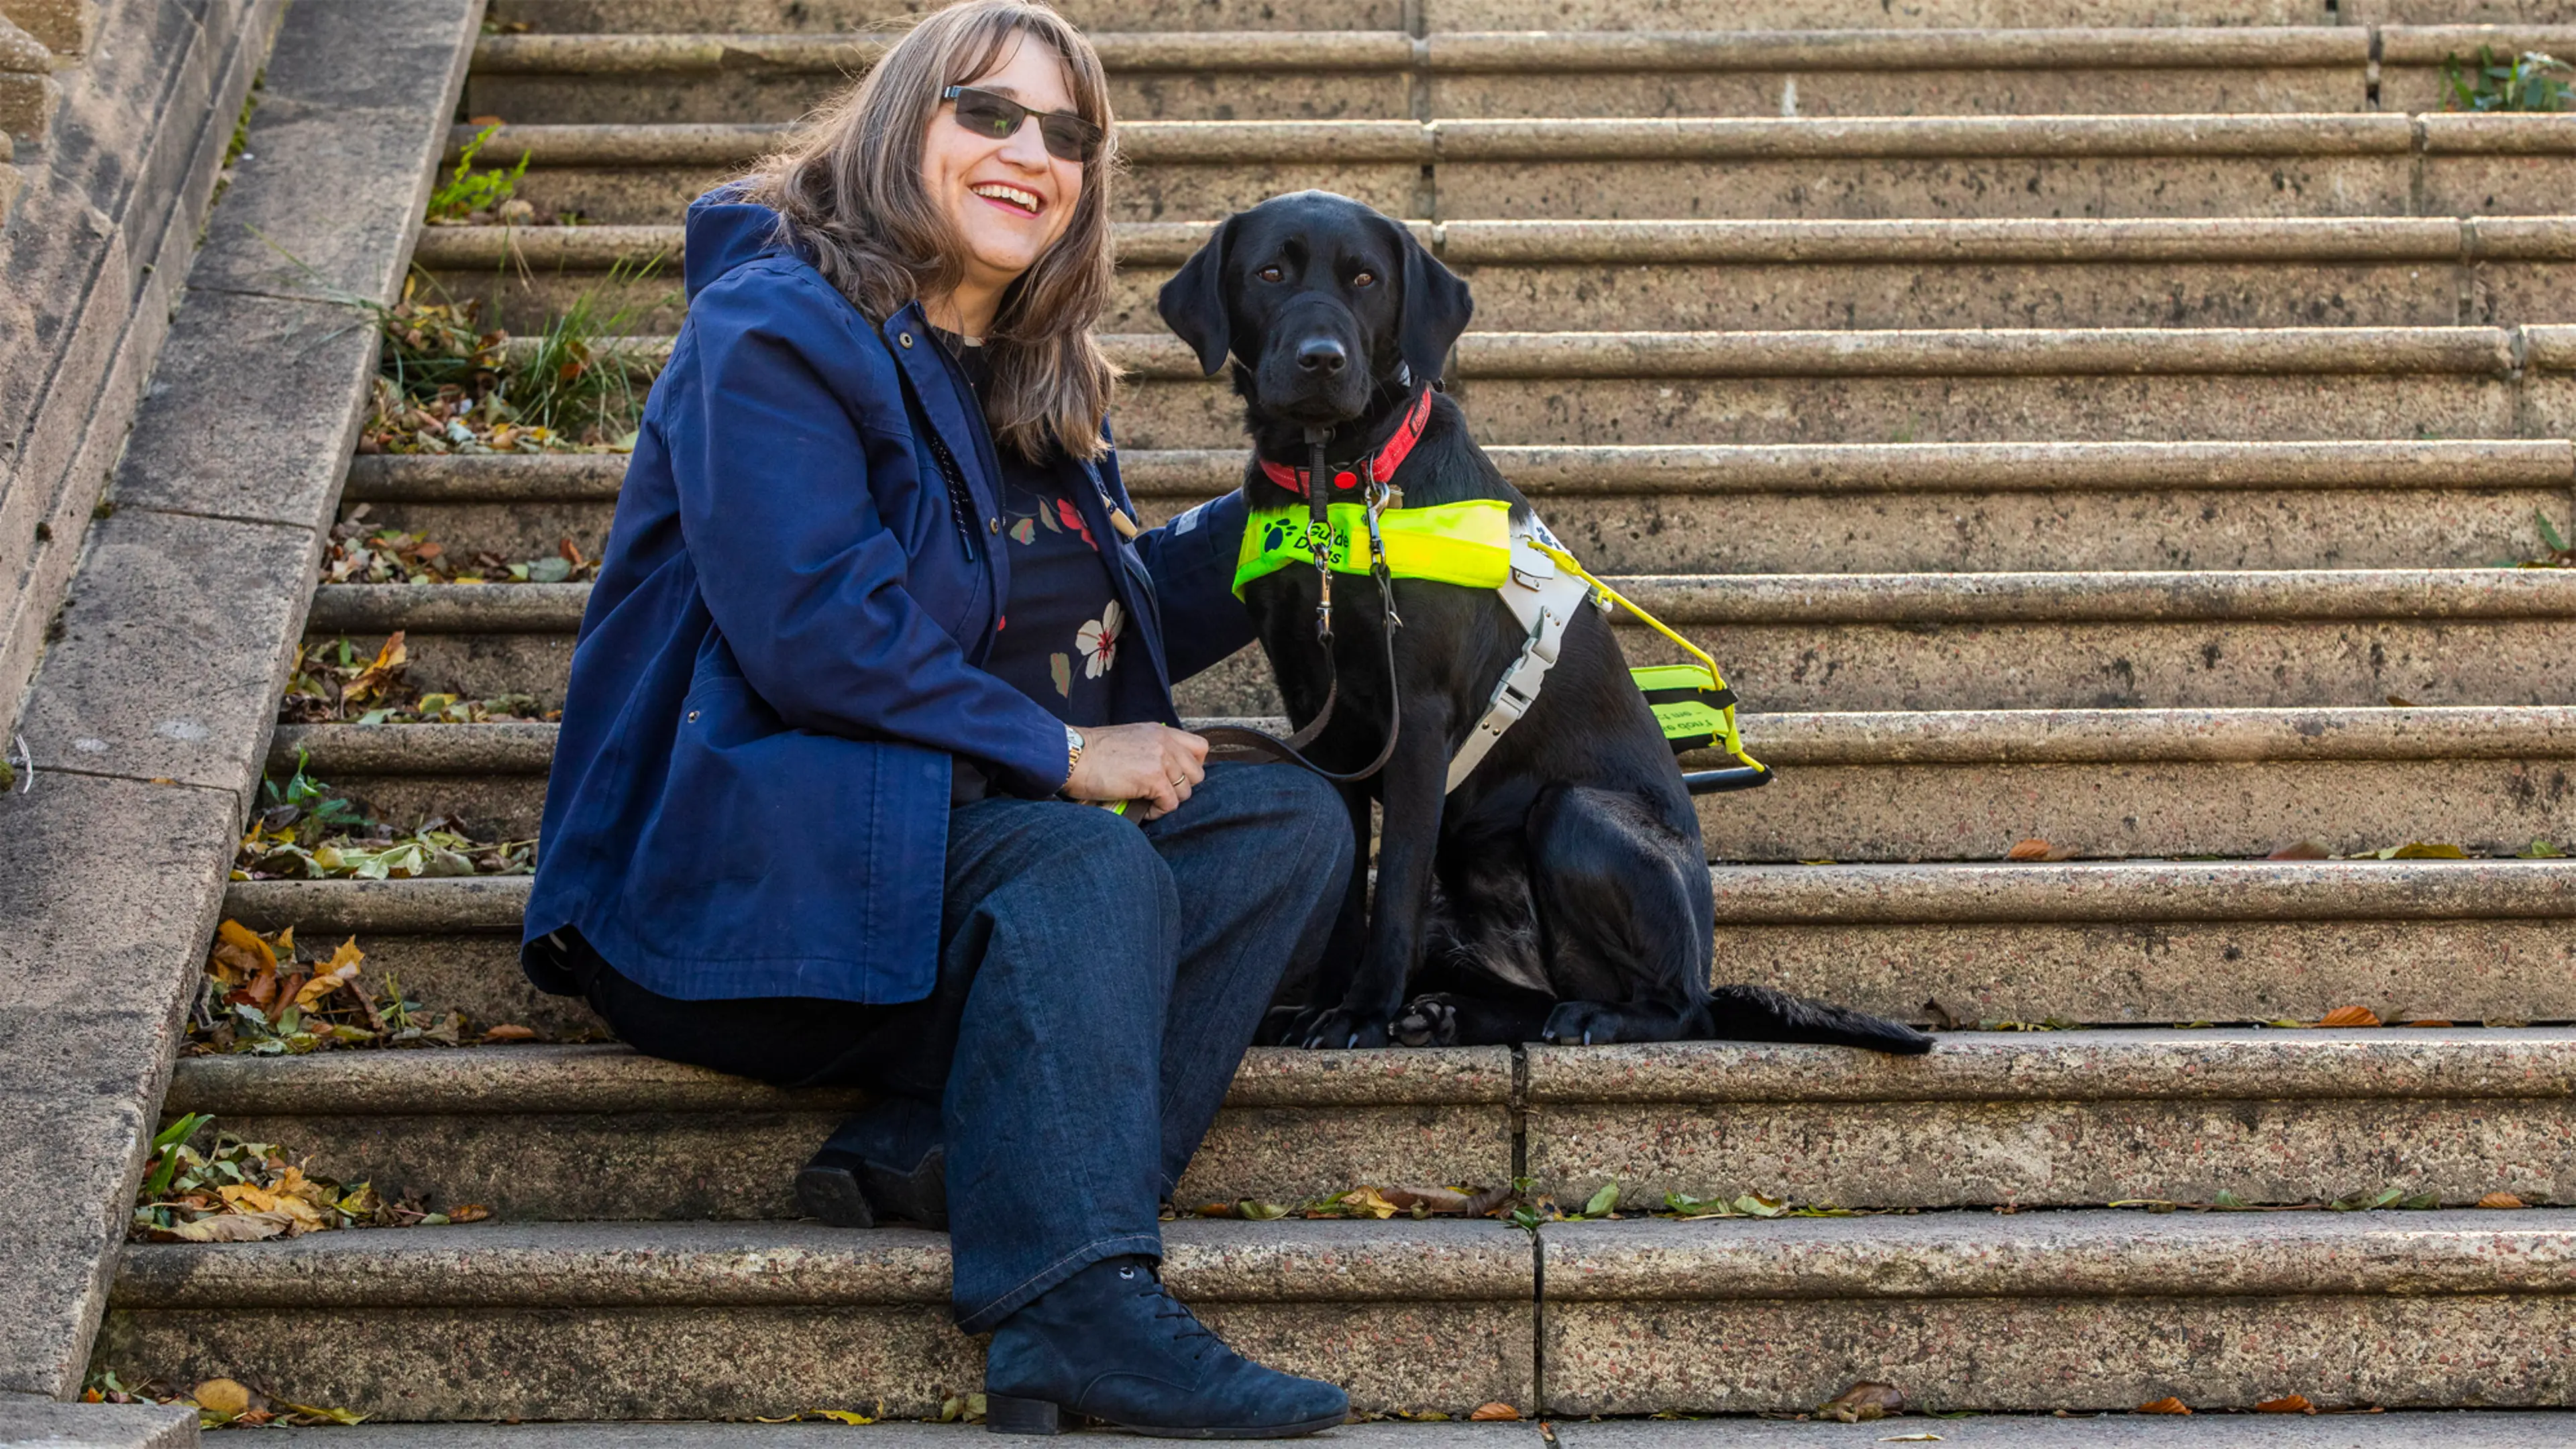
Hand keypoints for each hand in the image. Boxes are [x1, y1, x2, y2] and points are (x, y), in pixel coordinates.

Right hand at [1065, 723, 1206, 820]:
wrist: (1072, 756)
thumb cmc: (1092, 753)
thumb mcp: (1130, 740)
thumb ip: (1152, 749)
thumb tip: (1165, 773)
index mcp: (1160, 731)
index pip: (1200, 748)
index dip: (1191, 767)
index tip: (1174, 777)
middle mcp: (1165, 742)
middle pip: (1197, 773)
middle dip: (1181, 787)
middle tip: (1159, 792)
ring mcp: (1161, 760)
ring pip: (1186, 791)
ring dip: (1169, 801)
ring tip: (1147, 801)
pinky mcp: (1153, 779)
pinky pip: (1171, 804)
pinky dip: (1158, 812)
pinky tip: (1142, 808)